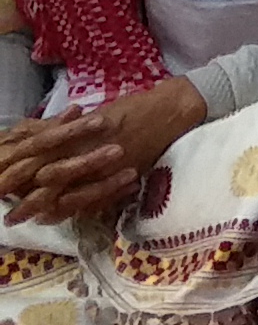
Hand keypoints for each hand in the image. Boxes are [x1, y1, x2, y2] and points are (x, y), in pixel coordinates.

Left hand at [0, 74, 200, 224]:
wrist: (173, 109)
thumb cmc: (136, 106)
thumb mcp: (97, 113)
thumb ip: (68, 128)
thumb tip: (37, 135)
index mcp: (80, 133)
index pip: (40, 156)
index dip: (20, 172)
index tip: (4, 185)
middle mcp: (89, 150)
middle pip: (47, 179)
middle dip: (26, 197)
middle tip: (8, 213)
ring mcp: (106, 167)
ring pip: (67, 193)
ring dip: (45, 207)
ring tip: (27, 219)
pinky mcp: (122, 177)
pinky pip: (94, 199)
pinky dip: (75, 210)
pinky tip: (60, 217)